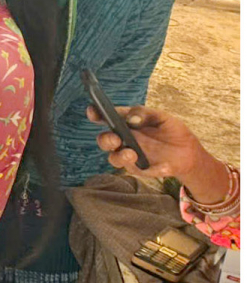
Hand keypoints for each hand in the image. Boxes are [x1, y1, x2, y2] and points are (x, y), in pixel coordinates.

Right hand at [90, 105, 230, 200]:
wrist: (189, 152)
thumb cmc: (172, 131)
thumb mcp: (161, 117)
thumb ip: (144, 113)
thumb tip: (131, 119)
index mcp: (124, 123)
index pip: (105, 117)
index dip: (95, 114)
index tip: (94, 112)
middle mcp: (123, 139)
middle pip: (104, 140)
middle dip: (105, 140)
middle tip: (116, 139)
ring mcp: (129, 155)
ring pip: (113, 158)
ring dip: (119, 156)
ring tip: (131, 154)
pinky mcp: (139, 169)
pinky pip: (135, 170)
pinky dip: (145, 168)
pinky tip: (160, 166)